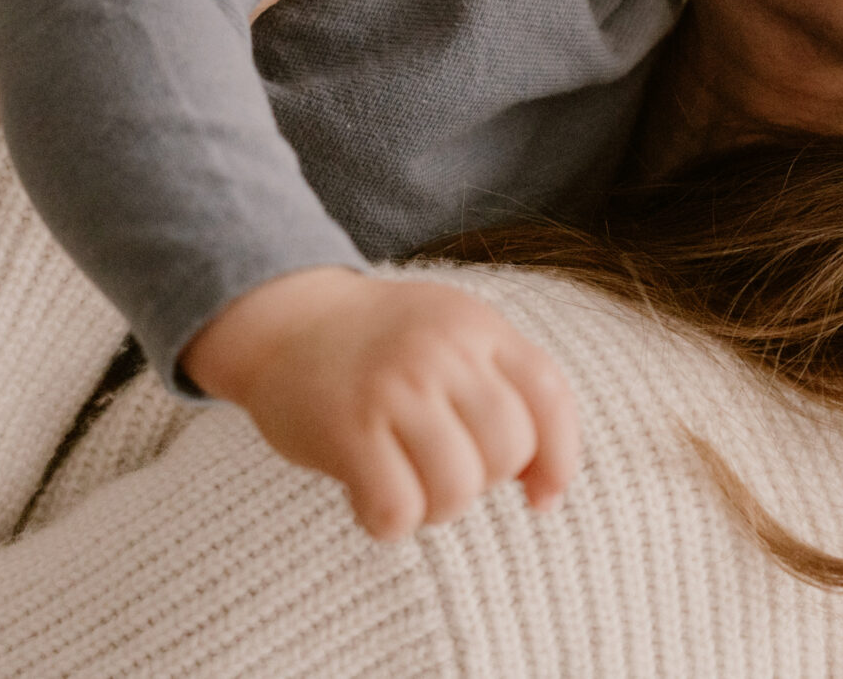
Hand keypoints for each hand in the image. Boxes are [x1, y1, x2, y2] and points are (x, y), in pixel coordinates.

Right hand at [180, 267, 581, 541]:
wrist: (283, 319)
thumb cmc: (378, 346)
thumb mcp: (451, 333)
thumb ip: (504, 387)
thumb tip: (546, 489)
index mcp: (476, 325)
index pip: (550, 397)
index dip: (559, 459)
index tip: (539, 497)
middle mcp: (440, 350)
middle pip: (508, 450)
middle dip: (484, 479)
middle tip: (440, 468)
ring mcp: (393, 387)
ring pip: (458, 488)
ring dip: (435, 507)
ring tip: (405, 485)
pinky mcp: (347, 428)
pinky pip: (397, 509)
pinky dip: (388, 522)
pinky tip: (368, 498)